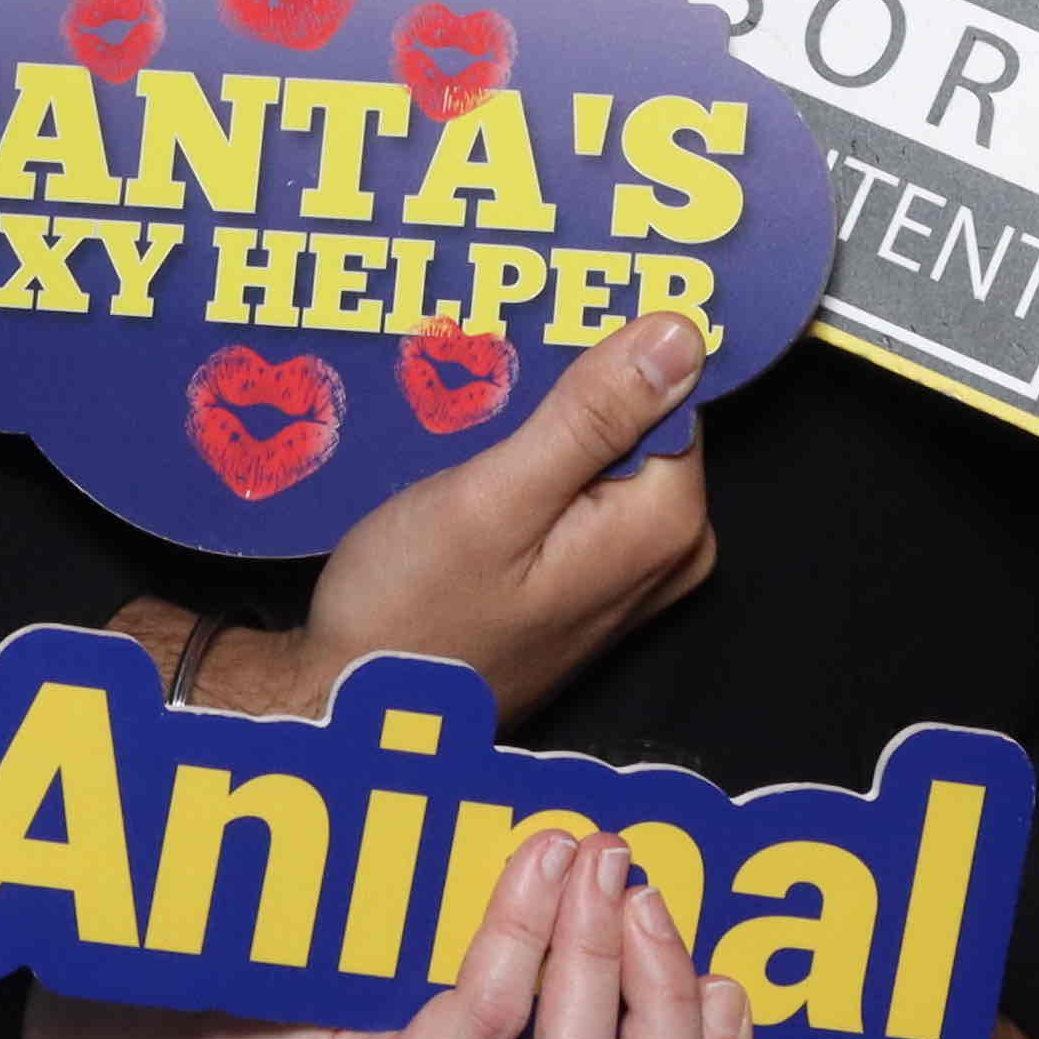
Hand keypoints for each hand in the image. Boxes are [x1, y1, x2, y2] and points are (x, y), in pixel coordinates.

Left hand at [29, 826, 751, 1038]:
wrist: (170, 1032)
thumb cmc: (316, 1015)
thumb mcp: (456, 1031)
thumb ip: (550, 1005)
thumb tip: (643, 909)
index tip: (721, 961)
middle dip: (675, 997)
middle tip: (651, 891)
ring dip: (603, 950)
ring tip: (597, 860)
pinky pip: (490, 1016)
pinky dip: (527, 929)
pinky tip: (535, 864)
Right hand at [196, 311, 717, 726]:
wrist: (357, 711)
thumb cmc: (412, 618)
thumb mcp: (495, 498)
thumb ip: (593, 416)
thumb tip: (681, 334)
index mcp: (663, 526)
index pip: (672, 388)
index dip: (605, 348)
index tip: (540, 327)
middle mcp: (666, 553)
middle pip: (640, 417)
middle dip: (567, 385)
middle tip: (484, 377)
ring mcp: (629, 572)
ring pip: (603, 449)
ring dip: (540, 420)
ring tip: (467, 412)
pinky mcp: (588, 581)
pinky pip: (580, 488)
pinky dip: (532, 460)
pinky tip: (472, 454)